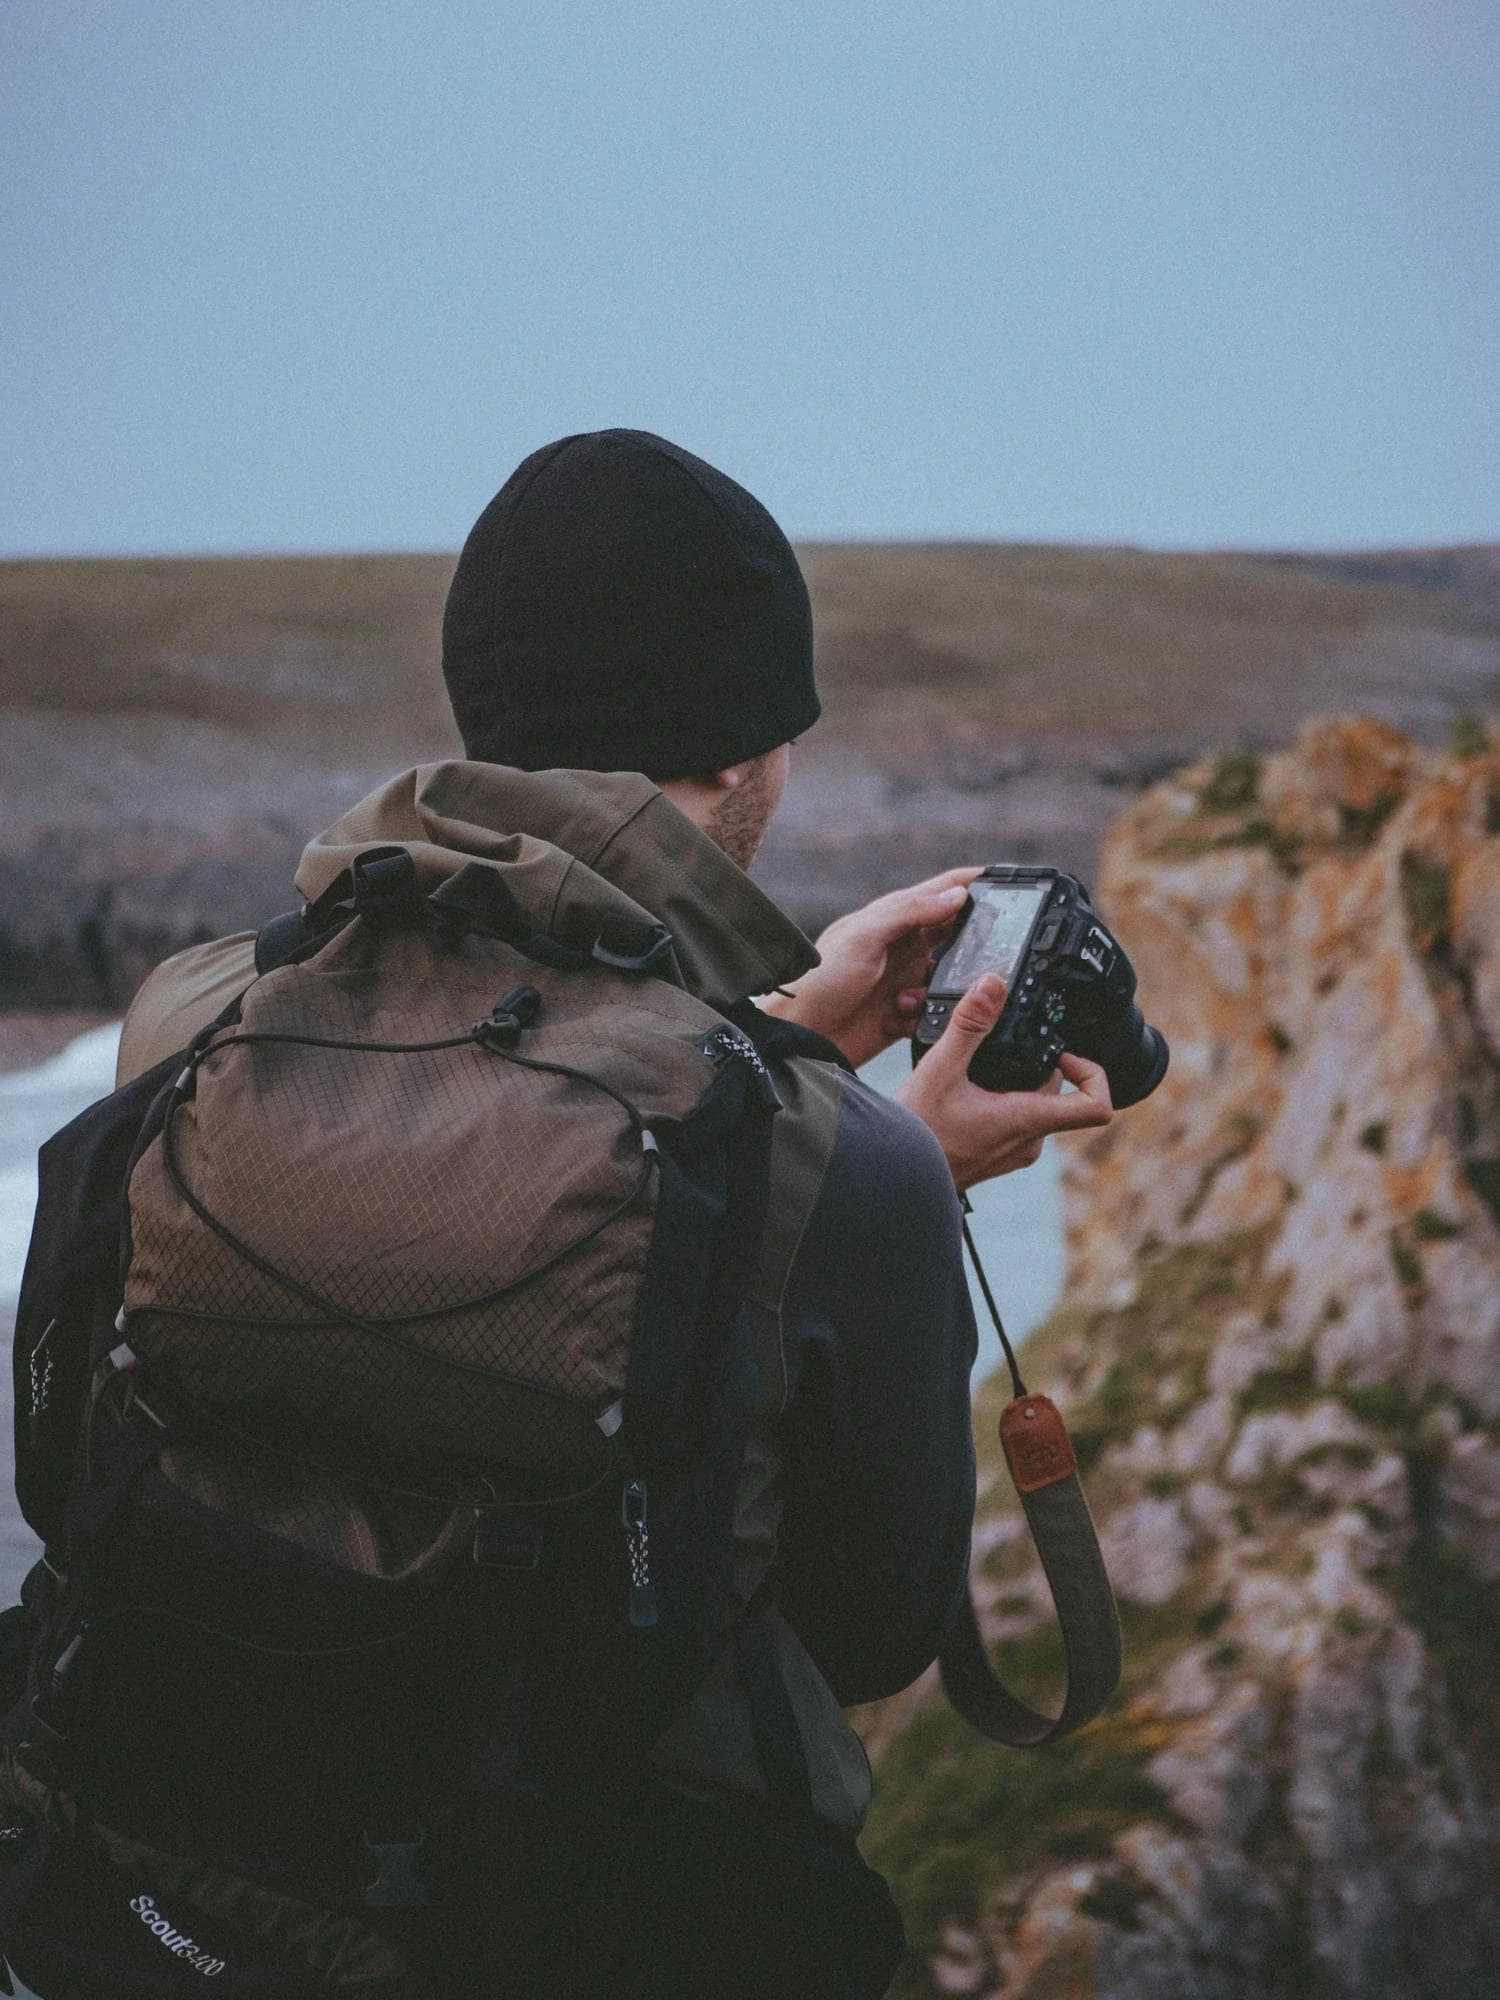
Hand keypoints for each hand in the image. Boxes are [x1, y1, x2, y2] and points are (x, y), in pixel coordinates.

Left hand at [760, 867, 981, 1068]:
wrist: (800, 1037)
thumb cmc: (819, 981)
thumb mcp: (863, 937)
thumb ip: (909, 913)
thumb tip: (955, 895)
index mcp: (894, 916)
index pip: (944, 890)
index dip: (976, 883)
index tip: (1011, 883)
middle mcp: (905, 945)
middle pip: (957, 935)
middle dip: (971, 945)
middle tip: (979, 958)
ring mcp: (906, 978)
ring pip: (950, 977)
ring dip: (940, 989)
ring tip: (907, 998)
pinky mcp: (905, 1012)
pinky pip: (936, 1011)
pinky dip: (925, 1016)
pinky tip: (898, 1019)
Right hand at [894, 974, 1112, 1189]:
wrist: (892, 1177)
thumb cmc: (915, 1134)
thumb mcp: (940, 1068)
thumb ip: (969, 1024)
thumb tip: (993, 986)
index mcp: (1027, 1119)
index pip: (1095, 1105)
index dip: (1091, 1072)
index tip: (1060, 1051)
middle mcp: (1028, 1141)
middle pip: (1059, 1093)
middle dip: (1036, 1063)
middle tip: (1001, 1044)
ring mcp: (1014, 1152)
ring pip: (1035, 1105)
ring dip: (1016, 1081)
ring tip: (978, 1067)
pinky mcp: (996, 1156)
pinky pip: (1015, 1121)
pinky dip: (1001, 1099)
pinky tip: (967, 1089)